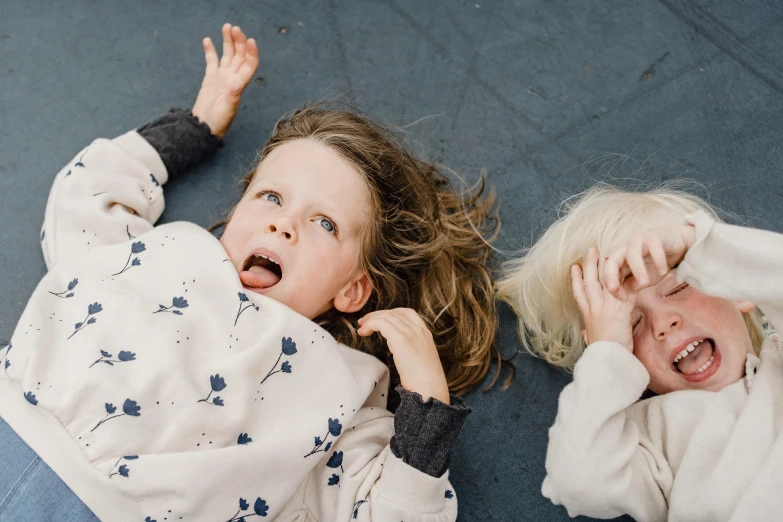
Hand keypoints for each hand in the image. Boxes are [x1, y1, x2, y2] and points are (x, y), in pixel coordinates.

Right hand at [191, 23, 258, 138]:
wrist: (205, 126)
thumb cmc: (218, 121)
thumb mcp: (226, 109)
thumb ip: (231, 96)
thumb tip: (236, 85)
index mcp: (239, 84)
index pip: (249, 64)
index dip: (251, 52)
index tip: (250, 40)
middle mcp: (233, 78)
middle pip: (239, 55)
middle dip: (239, 41)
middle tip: (234, 28)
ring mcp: (222, 77)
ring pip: (227, 54)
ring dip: (228, 41)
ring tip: (227, 27)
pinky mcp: (210, 78)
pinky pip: (212, 61)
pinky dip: (210, 50)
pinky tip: (207, 40)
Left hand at [358, 308, 449, 403]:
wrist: (430, 388)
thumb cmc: (425, 381)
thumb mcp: (421, 358)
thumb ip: (412, 349)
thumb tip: (398, 349)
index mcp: (425, 332)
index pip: (407, 313)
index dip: (391, 313)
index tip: (380, 320)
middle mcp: (418, 328)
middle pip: (393, 313)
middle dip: (377, 315)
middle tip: (364, 322)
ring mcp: (409, 332)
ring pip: (386, 316)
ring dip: (371, 320)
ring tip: (361, 328)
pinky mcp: (400, 339)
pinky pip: (380, 323)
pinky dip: (370, 325)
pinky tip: (364, 332)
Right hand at [572, 248, 636, 351]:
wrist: (608, 361)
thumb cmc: (602, 354)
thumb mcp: (592, 342)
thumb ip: (589, 335)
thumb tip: (585, 334)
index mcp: (587, 315)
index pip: (579, 293)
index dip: (576, 279)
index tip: (575, 268)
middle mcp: (593, 308)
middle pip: (589, 281)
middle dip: (589, 265)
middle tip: (591, 251)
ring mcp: (605, 308)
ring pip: (604, 281)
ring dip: (607, 266)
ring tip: (609, 253)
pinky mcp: (619, 310)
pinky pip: (628, 290)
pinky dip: (633, 281)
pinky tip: (638, 272)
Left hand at [603, 224, 695, 300]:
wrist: (677, 246)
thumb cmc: (656, 263)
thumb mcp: (643, 279)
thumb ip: (633, 285)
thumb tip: (626, 290)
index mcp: (619, 260)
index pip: (607, 274)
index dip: (612, 288)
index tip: (623, 300)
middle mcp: (624, 249)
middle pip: (611, 261)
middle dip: (612, 277)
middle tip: (619, 291)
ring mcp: (638, 241)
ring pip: (632, 254)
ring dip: (637, 270)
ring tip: (645, 284)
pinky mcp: (654, 236)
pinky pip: (654, 247)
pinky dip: (658, 260)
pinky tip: (663, 271)